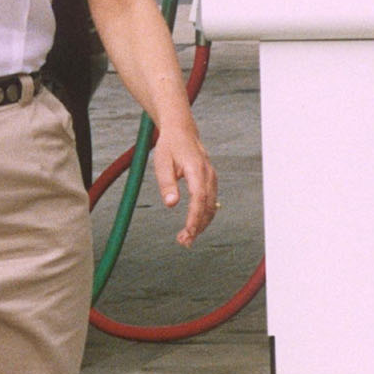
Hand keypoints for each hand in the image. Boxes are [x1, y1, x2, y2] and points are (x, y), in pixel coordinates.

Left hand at [151, 128, 218, 247]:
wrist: (182, 131)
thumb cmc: (169, 146)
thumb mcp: (162, 162)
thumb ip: (167, 183)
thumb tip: (171, 204)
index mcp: (196, 169)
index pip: (199, 198)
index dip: (195, 217)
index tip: (188, 232)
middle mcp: (208, 174)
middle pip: (208, 206)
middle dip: (198, 226)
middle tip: (184, 242)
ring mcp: (211, 178)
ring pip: (211, 206)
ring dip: (201, 224)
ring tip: (186, 238)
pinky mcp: (210, 181)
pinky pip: (210, 202)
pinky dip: (203, 216)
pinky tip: (193, 226)